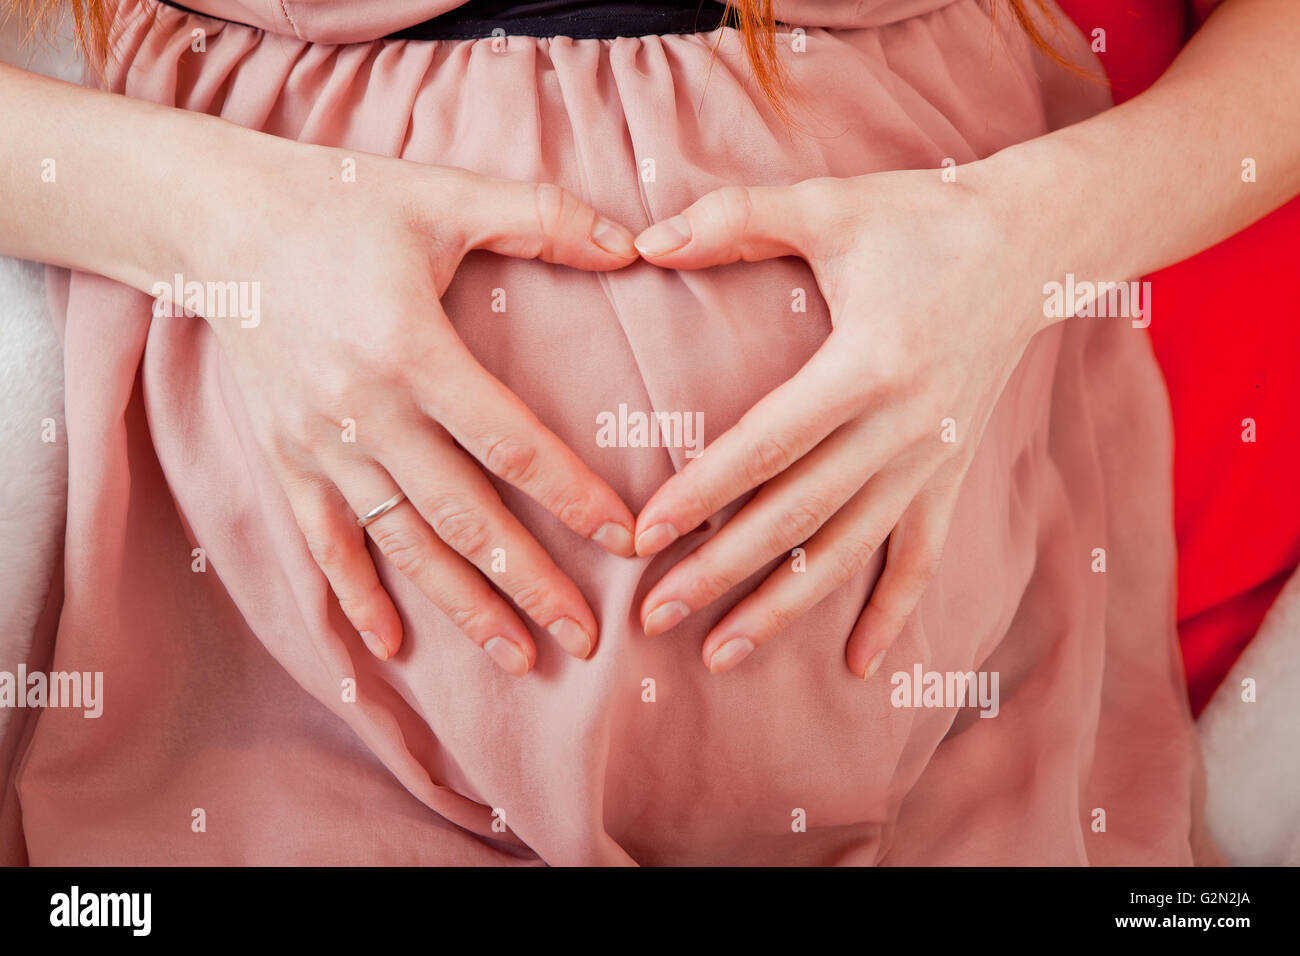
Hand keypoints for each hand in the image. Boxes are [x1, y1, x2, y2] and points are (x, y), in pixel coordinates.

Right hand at [188, 143, 640, 673]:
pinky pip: (323, 542)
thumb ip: (541, 217)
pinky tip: (388, 646)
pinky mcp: (285, 457)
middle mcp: (365, 412)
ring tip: (518, 657)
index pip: (512, 445)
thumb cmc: (342, 204)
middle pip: (464, 516)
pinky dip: (354, 596)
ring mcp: (319, 444)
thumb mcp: (444, 195)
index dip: (573, 496)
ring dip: (462, 606)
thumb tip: (634, 244)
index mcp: (412, 351)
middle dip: (530, 582)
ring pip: (402, 544)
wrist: (216, 221)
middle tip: (585, 638)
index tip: (625, 541)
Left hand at [630, 169, 1046, 676]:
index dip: (703, 491)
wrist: (1033, 244)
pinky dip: (892, 614)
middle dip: (722, 570)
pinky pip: (921, 556)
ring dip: (783, 609)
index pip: (769, 444)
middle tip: (655, 613)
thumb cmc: (922, 220)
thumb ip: (736, 219)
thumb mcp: (830, 205)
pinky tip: (855, 664)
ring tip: (719, 655)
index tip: (644, 535)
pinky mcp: (951, 472)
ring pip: (849, 551)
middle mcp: (903, 425)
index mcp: (869, 361)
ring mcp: (931, 458)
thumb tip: (645, 242)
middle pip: (799, 515)